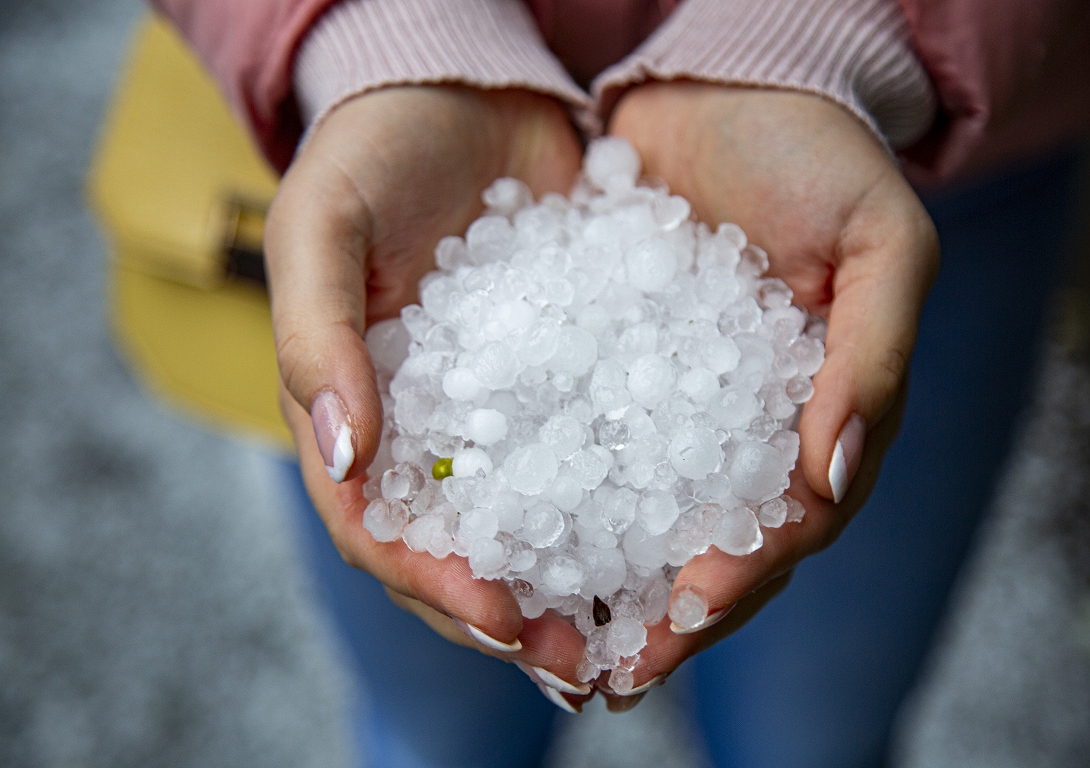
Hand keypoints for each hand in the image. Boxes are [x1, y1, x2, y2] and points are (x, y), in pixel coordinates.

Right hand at [265, 86, 596, 708]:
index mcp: (349, 416)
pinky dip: (618, 504)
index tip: (498, 614)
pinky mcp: (560, 383)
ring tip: (631, 632)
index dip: (431, 582)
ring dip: (571, 585)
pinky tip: (670, 534)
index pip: (377, 529)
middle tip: (580, 663)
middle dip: (510, 616)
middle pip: (455, 552)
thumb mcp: (322, 226)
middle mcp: (422, 434)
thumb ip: (316, 338)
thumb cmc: (373, 151)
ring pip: (525, 524)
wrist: (463, 94)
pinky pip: (585, 455)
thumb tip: (342, 457)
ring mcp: (494, 416)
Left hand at [602, 82, 938, 703]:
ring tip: (550, 631)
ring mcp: (681, 404)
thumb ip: (874, 356)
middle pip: (713, 544)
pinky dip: (562, 493)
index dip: (744, 576)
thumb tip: (831, 478)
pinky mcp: (617, 369)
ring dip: (606, 580)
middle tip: (607, 670)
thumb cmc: (822, 156)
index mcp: (824, 419)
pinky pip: (591, 444)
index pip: (789, 526)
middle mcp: (749, 429)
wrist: (729, 87)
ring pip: (647, 515)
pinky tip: (513, 529)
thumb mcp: (881, 242)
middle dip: (666, 612)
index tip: (687, 612)